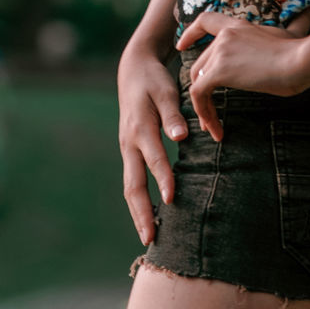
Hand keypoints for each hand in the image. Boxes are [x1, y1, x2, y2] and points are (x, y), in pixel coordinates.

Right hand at [117, 42, 188, 245]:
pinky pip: (133, 180)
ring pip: (130, 187)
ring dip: (138, 212)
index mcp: (140, 128)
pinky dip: (139, 200)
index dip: (162, 178)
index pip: (153, 158)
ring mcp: (127, 149)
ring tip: (148, 235)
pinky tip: (149, 214)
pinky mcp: (130, 150)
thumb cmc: (153, 80)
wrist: (133, 70)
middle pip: (132, 185)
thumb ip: (173, 114)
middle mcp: (129, 143)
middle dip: (141, 212)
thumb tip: (181, 137)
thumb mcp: (164, 91)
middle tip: (150, 238)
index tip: (171, 199)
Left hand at [176, 6, 309, 140]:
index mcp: (239, 25)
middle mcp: (225, 35)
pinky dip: (204, 113)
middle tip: (208, 111)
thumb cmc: (300, 51)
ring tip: (213, 126)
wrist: (299, 61)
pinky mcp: (219, 70)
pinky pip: (199, 95)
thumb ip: (296, 23)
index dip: (190, 32)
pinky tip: (216, 128)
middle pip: (200, 63)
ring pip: (197, 80)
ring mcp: (220, 51)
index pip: (206, 20)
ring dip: (202, 106)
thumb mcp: (293, 32)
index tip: (181, 45)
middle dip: (201, 88)